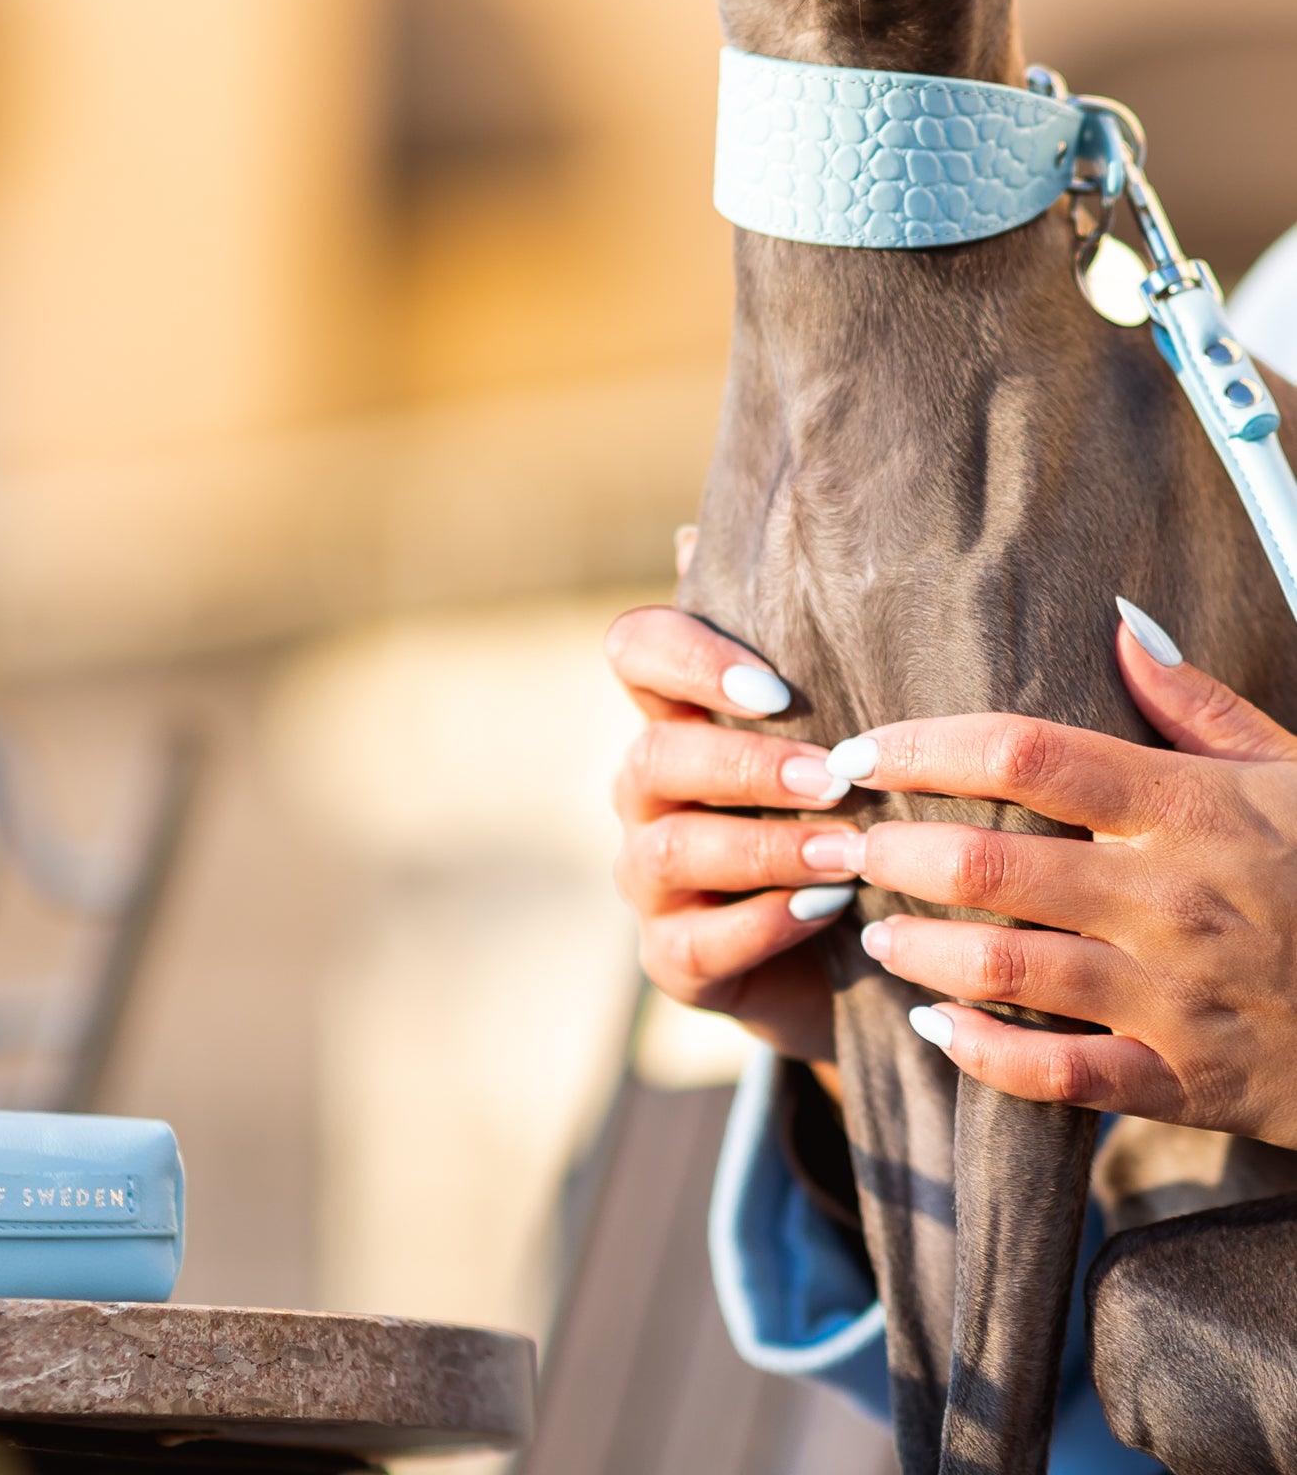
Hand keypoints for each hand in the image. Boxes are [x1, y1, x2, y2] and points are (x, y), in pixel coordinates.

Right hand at [607, 571, 860, 1068]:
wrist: (857, 961)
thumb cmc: (847, 819)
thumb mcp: (840, 731)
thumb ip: (812, 644)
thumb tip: (721, 531)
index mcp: (680, 717)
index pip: (636, 651)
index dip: (688, 658)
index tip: (773, 688)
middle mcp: (647, 793)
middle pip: (654, 758)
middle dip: (745, 766)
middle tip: (833, 778)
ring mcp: (651, 880)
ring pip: (671, 850)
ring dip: (764, 847)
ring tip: (847, 853)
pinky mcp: (673, 961)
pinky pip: (694, 942)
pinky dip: (762, 924)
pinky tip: (827, 913)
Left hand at [797, 601, 1296, 1147]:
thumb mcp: (1295, 768)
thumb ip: (1197, 704)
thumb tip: (1118, 625)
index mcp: (1189, 807)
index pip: (1024, 754)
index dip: (922, 745)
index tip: (860, 750)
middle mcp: (1169, 897)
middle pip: (989, 863)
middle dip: (888, 851)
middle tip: (834, 842)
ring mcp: (1174, 996)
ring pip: (1003, 970)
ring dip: (916, 949)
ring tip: (873, 930)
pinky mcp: (1186, 1082)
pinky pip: (1057, 1076)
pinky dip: (981, 1055)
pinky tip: (936, 1028)